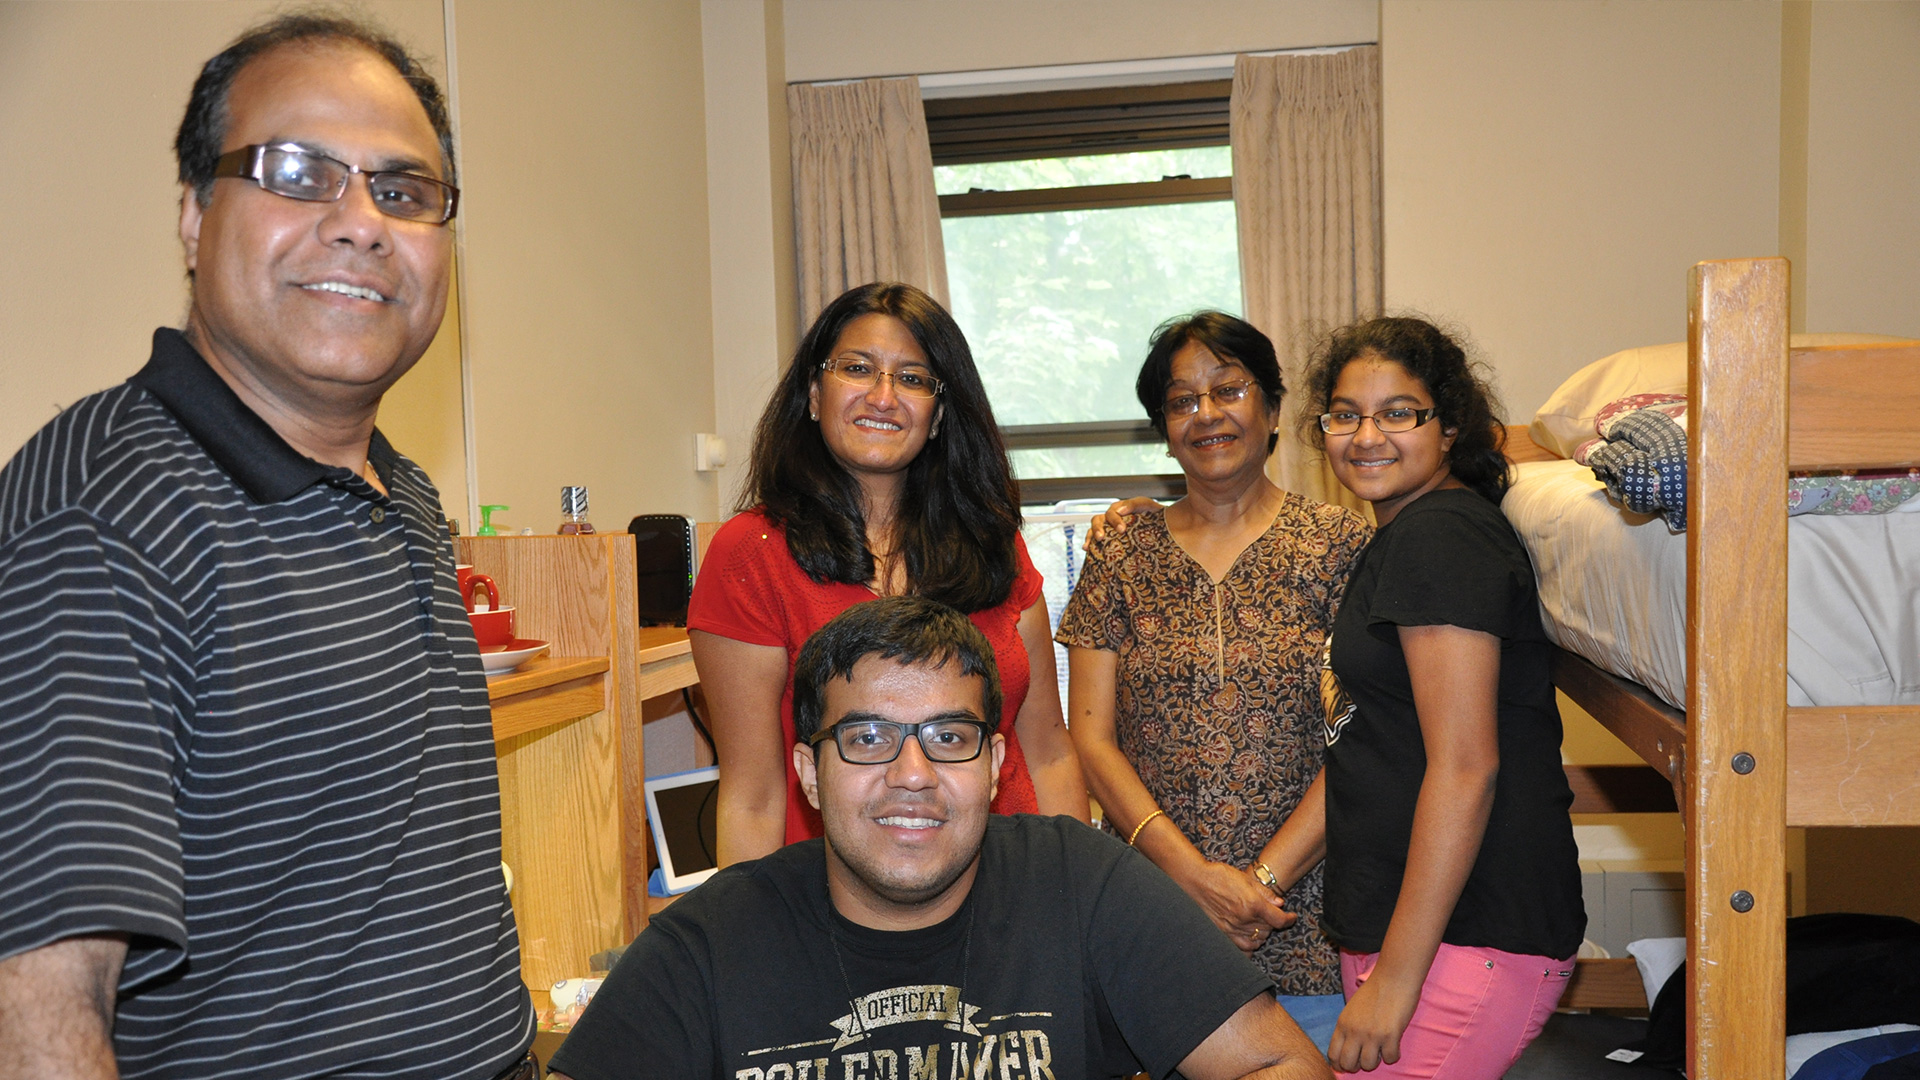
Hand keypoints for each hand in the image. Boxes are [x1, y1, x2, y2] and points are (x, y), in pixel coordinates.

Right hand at [1086, 497, 1161, 543]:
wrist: (1162, 524)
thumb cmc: (1153, 513)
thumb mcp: (1146, 504)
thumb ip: (1134, 504)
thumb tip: (1119, 511)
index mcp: (1118, 509)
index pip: (1111, 512)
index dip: (1114, 520)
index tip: (1122, 530)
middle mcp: (1110, 518)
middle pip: (1097, 520)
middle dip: (1098, 528)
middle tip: (1101, 538)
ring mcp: (1108, 529)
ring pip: (1092, 529)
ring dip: (1090, 536)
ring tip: (1089, 546)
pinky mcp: (1108, 539)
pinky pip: (1095, 540)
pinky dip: (1089, 543)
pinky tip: (1087, 549)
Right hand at [1177, 861, 1295, 951]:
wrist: (1195, 880)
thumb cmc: (1219, 875)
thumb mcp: (1245, 879)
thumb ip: (1264, 893)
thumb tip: (1279, 903)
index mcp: (1252, 904)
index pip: (1279, 920)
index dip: (1289, 919)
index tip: (1291, 917)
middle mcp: (1244, 919)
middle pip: (1269, 929)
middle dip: (1272, 922)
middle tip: (1269, 913)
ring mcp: (1232, 929)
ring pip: (1257, 941)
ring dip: (1262, 934)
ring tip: (1259, 924)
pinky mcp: (1222, 934)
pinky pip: (1241, 949)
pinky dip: (1249, 946)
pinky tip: (1249, 939)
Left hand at [1328, 968, 1421, 1072]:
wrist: (1394, 978)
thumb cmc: (1374, 991)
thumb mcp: (1352, 1009)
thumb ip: (1347, 1028)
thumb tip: (1346, 1049)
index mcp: (1342, 1024)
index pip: (1333, 1054)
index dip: (1339, 1064)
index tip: (1346, 1066)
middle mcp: (1354, 1031)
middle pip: (1348, 1064)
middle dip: (1356, 1066)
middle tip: (1364, 1060)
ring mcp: (1372, 1034)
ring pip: (1369, 1065)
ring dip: (1375, 1061)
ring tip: (1380, 1050)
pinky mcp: (1391, 1035)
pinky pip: (1390, 1058)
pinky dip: (1392, 1055)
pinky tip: (1393, 1046)